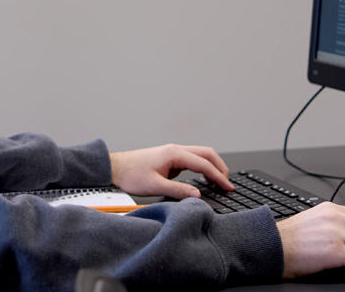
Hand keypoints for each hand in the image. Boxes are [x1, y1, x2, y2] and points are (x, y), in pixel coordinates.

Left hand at [109, 145, 233, 198]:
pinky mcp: (171, 159)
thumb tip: (197, 194)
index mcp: (174, 154)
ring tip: (221, 183)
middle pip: (207, 154)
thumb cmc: (131, 174)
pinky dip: (204, 168)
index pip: (203, 164)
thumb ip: (177, 190)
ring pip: (201, 155)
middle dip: (220, 168)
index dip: (218, 176)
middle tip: (228, 185)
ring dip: (213, 167)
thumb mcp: (154, 185)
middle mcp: (176, 150)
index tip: (228, 188)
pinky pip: (193, 160)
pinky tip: (206, 179)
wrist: (116, 168)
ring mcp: (174, 153)